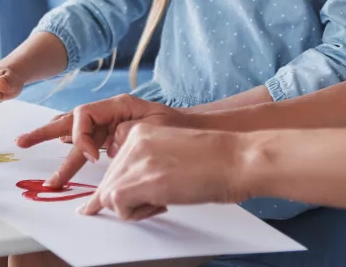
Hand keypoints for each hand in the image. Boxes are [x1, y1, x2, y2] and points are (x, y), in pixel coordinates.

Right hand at [15, 94, 187, 186]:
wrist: (191, 129)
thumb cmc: (176, 126)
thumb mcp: (152, 126)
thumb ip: (126, 133)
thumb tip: (107, 147)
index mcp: (116, 106)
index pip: (83, 116)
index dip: (81, 137)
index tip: (93, 158)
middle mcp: (108, 114)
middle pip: (70, 120)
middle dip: (45, 131)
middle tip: (23, 142)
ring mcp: (108, 125)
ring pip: (74, 132)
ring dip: (53, 142)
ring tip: (28, 146)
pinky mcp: (112, 137)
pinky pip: (86, 141)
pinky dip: (72, 147)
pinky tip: (61, 155)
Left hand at [80, 124, 252, 220]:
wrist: (235, 159)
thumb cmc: (215, 161)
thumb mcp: (171, 153)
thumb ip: (147, 164)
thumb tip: (130, 191)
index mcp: (140, 131)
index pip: (115, 164)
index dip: (126, 184)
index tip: (132, 196)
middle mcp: (132, 141)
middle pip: (109, 180)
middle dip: (126, 198)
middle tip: (156, 202)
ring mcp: (134, 160)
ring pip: (109, 194)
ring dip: (131, 207)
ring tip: (161, 201)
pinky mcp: (138, 180)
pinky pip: (116, 204)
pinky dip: (134, 213)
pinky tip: (159, 204)